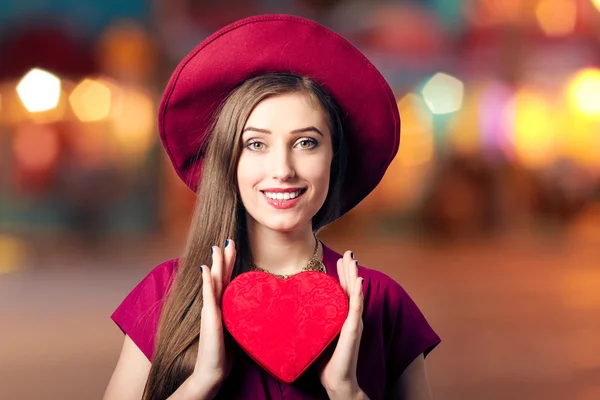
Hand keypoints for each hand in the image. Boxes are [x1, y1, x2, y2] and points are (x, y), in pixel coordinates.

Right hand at [191, 240, 235, 395]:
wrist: (212, 371)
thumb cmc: (224, 352)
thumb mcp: (236, 328)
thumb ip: (239, 315)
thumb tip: (253, 308)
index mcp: (222, 306)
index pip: (226, 280)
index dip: (229, 263)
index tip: (233, 246)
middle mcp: (214, 305)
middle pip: (219, 276)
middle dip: (224, 257)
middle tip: (228, 239)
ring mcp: (210, 310)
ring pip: (212, 282)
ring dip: (215, 264)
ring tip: (216, 247)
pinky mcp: (209, 318)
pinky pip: (208, 296)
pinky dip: (207, 281)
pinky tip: (205, 269)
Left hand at [317, 250, 365, 398]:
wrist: (336, 380)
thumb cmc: (324, 361)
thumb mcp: (316, 335)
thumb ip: (311, 322)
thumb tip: (292, 311)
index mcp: (341, 318)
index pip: (342, 292)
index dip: (342, 275)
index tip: (338, 260)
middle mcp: (350, 318)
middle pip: (350, 289)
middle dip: (349, 270)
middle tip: (348, 253)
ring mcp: (353, 323)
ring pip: (355, 294)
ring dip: (354, 276)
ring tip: (352, 260)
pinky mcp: (353, 330)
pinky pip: (356, 308)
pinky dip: (357, 294)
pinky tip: (359, 282)